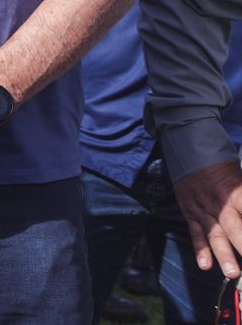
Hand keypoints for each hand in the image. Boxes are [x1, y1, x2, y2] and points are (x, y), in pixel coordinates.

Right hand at [174, 160, 241, 277]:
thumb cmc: (224, 168)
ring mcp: (205, 210)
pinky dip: (200, 250)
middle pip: (236, 228)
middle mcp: (221, 204)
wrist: (190, 154)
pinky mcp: (192, 214)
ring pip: (215, 235)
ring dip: (224, 255)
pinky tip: (205, 265)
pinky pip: (197, 234)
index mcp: (237, 192)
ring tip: (233, 273)